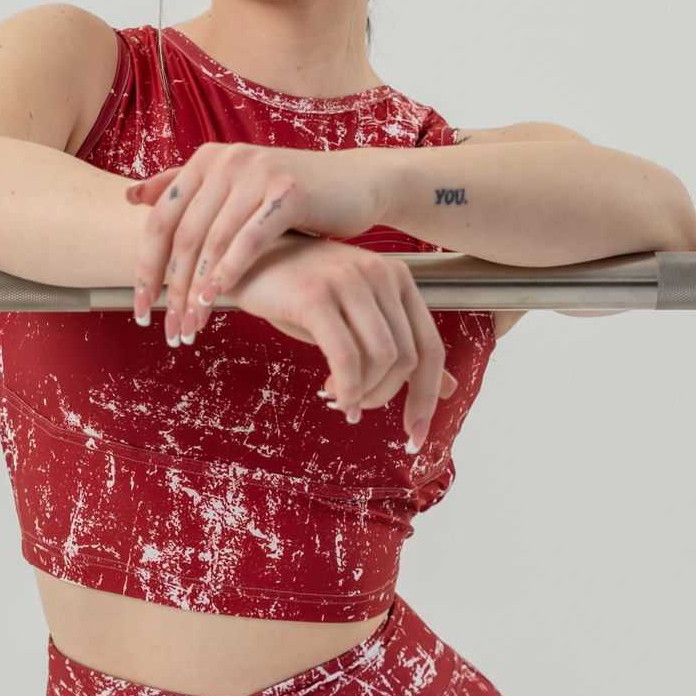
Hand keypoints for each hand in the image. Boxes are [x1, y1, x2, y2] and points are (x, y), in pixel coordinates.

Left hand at [124, 141, 382, 340]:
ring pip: (212, 242)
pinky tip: (217, 300)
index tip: (141, 309)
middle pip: (182, 235)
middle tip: (168, 329)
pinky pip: (248, 240)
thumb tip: (130, 196)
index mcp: (206, 160)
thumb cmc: (291, 197)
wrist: (355, 184)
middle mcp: (227, 161)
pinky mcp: (287, 192)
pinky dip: (228, 273)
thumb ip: (186, 191)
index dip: (145, 268)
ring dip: (197, 290)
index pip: (160, 221)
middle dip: (171, 289)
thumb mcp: (235, 189)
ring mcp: (257, 173)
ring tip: (191, 326)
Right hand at [224, 233, 459, 450]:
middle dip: (386, 398)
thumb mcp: (356, 316)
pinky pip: (345, 357)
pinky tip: (332, 397)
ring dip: (363, 393)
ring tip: (339, 400)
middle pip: (407, 359)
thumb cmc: (300, 291)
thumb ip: (400, 344)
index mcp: (398, 279)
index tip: (415, 435)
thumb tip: (450, 388)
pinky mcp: (316, 296)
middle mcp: (381, 275)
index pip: (431, 348)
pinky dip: (346, 387)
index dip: (429, 397)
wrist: (245, 259)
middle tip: (357, 410)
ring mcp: (350, 282)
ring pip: (382, 359)